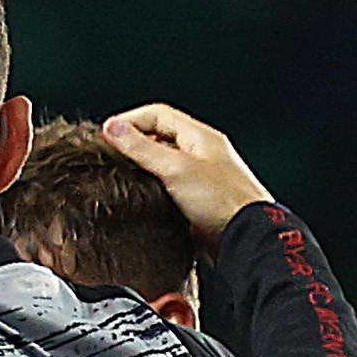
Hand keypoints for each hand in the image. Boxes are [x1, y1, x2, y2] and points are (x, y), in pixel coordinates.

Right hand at [98, 105, 274, 242]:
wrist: (249, 241)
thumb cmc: (222, 202)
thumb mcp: (176, 169)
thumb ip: (142, 148)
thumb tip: (112, 127)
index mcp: (202, 138)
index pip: (158, 114)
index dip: (130, 120)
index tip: (107, 133)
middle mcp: (204, 154)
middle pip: (161, 138)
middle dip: (134, 143)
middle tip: (112, 154)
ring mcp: (204, 179)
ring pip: (165, 164)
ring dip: (144, 168)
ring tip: (123, 176)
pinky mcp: (201, 202)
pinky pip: (172, 188)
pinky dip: (155, 188)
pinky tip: (144, 198)